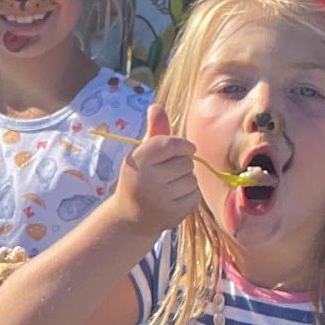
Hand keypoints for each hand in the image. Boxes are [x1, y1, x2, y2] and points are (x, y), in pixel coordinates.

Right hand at [112, 103, 199, 233]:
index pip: (171, 144)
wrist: (130, 217)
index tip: (187, 148)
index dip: (183, 145)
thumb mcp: (143, 154)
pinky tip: (174, 199)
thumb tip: (156, 106)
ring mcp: (159, 198)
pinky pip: (195, 196)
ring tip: (170, 187)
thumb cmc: (140, 178)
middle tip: (169, 174)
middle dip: (183, 165)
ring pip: (192, 179)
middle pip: (186, 162)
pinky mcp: (171, 214)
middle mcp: (146, 179)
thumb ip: (154, 132)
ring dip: (186, 181)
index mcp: (137, 160)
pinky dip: (189, 196)